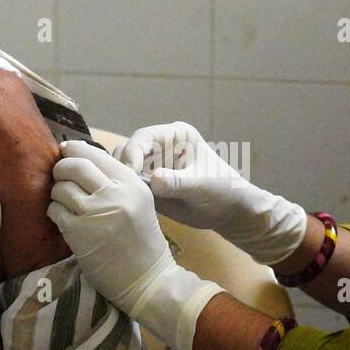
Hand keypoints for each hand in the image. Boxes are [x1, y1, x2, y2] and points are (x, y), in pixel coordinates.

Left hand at [47, 140, 222, 349]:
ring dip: (56, 193)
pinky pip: (55, 210)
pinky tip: (64, 219)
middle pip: (74, 166)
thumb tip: (79, 160)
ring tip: (64, 202)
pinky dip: (54, 212)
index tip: (65, 152)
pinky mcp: (79, 232)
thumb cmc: (142, 241)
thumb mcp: (138, 202)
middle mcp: (114, 193)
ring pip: (61, 188)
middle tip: (59, 176)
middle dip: (61, 168)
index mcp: (131, 183)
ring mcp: (95, 212)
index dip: (74, 150)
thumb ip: (114, 181)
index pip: (95, 154)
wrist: (148, 280)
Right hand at [114, 121, 307, 264]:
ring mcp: (152, 167)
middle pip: (127, 149)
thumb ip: (178, 182)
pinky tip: (124, 203)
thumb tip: (154, 181)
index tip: (130, 172)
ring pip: (123, 167)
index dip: (133, 152)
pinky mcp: (148, 185)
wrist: (230, 213)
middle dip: (121, 166)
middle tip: (121, 187)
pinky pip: (128, 186)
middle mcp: (159, 148)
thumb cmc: (223, 190)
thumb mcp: (202, 185)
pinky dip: (123, 192)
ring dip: (119, 179)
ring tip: (121, 196)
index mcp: (175, 135)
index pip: (144, 137)